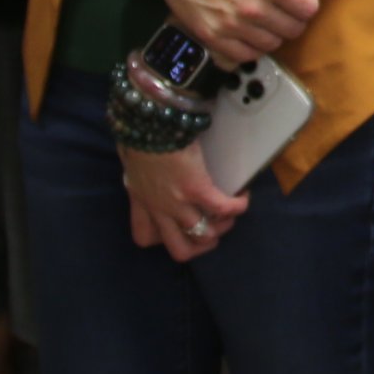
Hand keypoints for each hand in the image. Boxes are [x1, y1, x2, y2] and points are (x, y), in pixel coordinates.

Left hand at [121, 144, 253, 264]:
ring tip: (229, 212)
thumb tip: (140, 162)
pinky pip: (223, 209)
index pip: (144, 237)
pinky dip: (237, 207)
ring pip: (204, 235)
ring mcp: (178, 203)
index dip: (162, 238)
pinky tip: (242, 198)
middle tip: (211, 231)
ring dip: (222, 226)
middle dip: (200, 247)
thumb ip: (137, 169)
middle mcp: (159, 209)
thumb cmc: (138, 135)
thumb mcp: (131, 159)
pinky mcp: (197, 190)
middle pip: (179, 250)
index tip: (175, 225)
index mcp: (141, 200)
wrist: (149, 124)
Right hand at [166, 0, 318, 65]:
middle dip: (294, 17)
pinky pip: (246, 55)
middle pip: (293, 29)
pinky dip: (253, 47)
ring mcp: (232, 26)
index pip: (308, 9)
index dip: (308, 1)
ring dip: (274, 32)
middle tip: (283, 6)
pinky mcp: (213, 36)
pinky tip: (250, 32)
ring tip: (266, 17)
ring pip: (272, 45)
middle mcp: (254, 9)